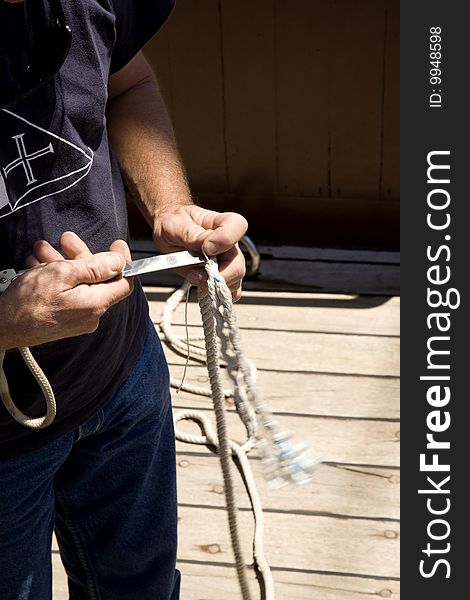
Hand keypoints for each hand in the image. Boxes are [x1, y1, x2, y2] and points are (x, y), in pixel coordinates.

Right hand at [0, 232, 131, 349]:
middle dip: (80, 256)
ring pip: (78, 283)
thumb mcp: (62, 274)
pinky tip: (38, 267)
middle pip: (97, 279)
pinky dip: (56, 278)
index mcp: (96, 304)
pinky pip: (68, 294)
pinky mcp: (64, 320)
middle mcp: (91, 314)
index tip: (115, 246)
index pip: (124, 282)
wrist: (2, 327)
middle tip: (66, 240)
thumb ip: (95, 267)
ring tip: (42, 250)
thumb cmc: (28, 303)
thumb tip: (119, 261)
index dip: (122, 261)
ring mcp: (77, 319)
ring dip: (62, 264)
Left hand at [153, 205, 247, 300]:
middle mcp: (230, 244)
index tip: (206, 248)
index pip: (238, 226)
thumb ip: (189, 234)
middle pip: (237, 265)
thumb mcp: (174, 225)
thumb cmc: (174, 224)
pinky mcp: (224, 277)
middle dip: (217, 275)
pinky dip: (216, 295)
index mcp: (221, 223)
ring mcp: (229, 262)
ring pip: (235, 282)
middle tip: (195, 274)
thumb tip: (205, 249)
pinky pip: (230, 292)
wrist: (170, 232)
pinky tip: (201, 285)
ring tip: (193, 276)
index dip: (225, 239)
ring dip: (213, 286)